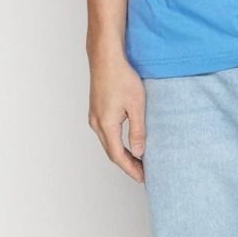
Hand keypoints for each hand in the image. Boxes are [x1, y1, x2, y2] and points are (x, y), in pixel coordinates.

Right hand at [88, 51, 146, 182]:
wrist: (106, 58)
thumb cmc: (121, 77)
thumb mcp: (136, 106)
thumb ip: (138, 131)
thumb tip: (139, 152)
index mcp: (106, 125)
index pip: (118, 156)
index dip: (131, 169)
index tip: (142, 178)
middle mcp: (96, 123)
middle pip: (111, 152)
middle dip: (127, 165)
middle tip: (143, 173)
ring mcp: (94, 116)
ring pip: (108, 143)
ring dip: (122, 154)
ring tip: (138, 161)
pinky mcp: (96, 110)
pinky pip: (106, 133)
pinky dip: (117, 143)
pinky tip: (127, 143)